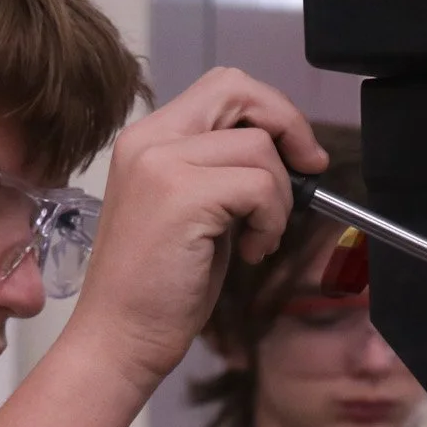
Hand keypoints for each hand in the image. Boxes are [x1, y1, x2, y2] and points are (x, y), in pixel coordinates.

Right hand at [71, 68, 327, 391]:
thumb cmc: (158, 288)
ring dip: (279, 197)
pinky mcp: (182, 195)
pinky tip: (250, 253)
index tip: (297, 155)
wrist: (120, 338)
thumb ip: (222, 172)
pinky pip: (261, 186)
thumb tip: (286, 156)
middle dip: (289, 127)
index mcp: (147, 139)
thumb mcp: (192, 211)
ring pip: (259, 147)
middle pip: (239, 89)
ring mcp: (162, 163)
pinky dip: (271, 221)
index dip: (271, 111)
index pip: (223, 88)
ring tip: (258, 239)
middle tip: (306, 174)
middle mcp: (148, 140)